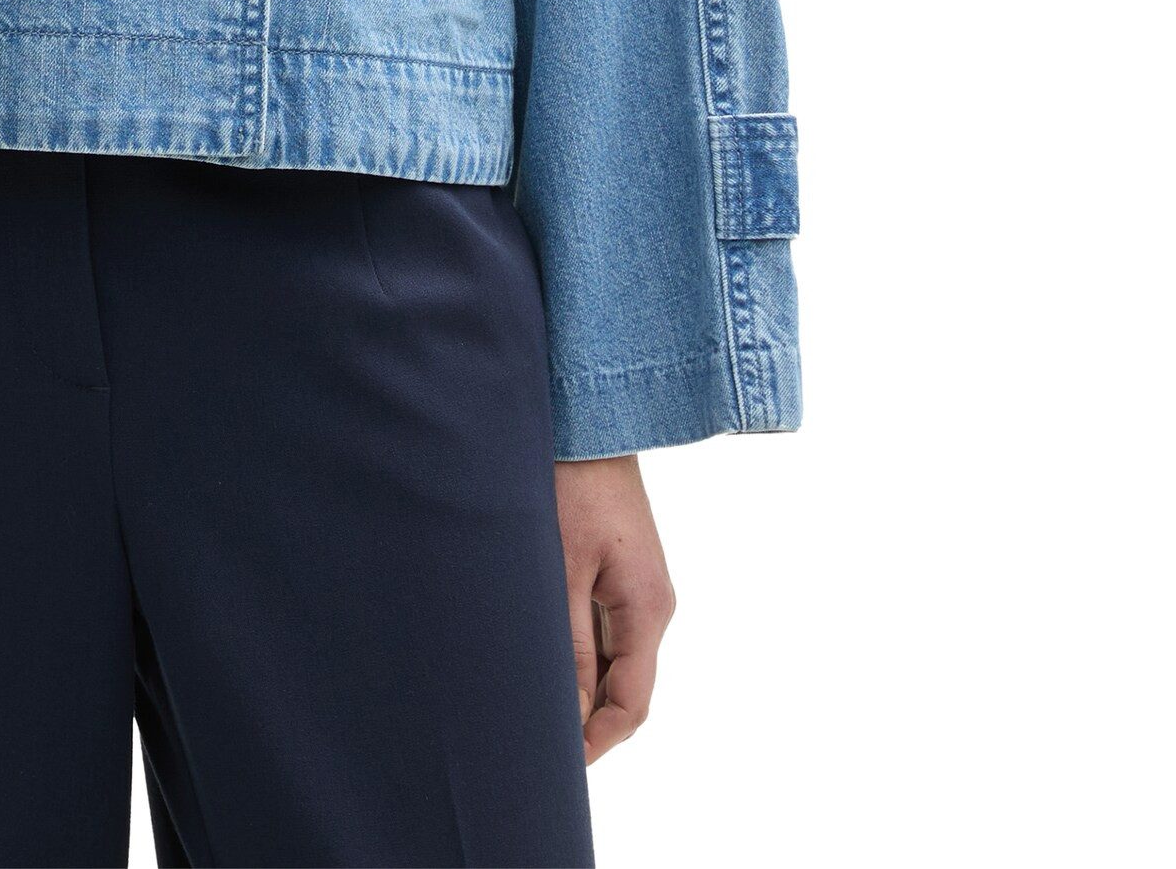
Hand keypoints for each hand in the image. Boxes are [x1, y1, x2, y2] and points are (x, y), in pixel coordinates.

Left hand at [553, 454, 673, 762]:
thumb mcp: (561, 570)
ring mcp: (636, 583)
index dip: (595, 741)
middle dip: (584, 716)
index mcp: (648, 608)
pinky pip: (602, 625)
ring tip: (524, 690)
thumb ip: (568, 646)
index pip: (631, 704)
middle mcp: (651, 602)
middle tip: (532, 732)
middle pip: (624, 686)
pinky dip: (575, 646)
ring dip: (577, 680)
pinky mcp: (617, 565)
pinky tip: (534, 644)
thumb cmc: (571, 482)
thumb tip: (568, 714)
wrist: (587, 412)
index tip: (554, 762)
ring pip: (611, 657)